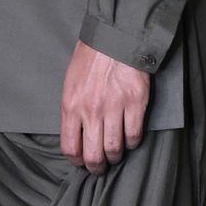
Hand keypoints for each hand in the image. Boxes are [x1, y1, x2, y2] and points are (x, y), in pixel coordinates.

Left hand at [59, 40, 149, 174]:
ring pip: (114, 148)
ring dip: (115, 157)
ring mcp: (114, 108)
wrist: (115, 36)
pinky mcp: (136, 103)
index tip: (82, 162)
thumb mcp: (70, 83)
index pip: (70, 147)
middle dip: (97, 167)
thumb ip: (72, 109)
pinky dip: (133, 142)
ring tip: (116, 156)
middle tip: (100, 168)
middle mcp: (91, 111)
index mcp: (71, 106)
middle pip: (93, 155)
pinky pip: (134, 134)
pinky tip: (131, 140)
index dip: (77, 160)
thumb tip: (76, 133)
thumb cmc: (90, 58)